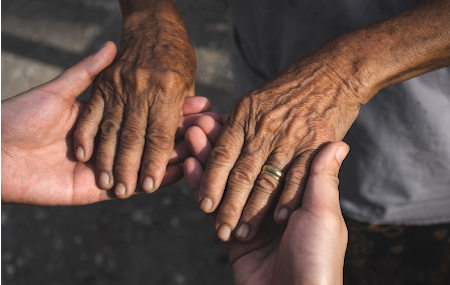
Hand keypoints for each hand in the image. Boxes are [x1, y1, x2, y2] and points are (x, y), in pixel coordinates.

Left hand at [1, 43, 215, 205]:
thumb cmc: (21, 117)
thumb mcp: (60, 91)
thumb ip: (88, 73)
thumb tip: (112, 46)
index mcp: (103, 120)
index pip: (145, 113)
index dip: (171, 107)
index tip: (199, 99)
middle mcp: (110, 144)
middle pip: (153, 138)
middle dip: (183, 131)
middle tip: (212, 124)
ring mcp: (107, 167)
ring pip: (149, 161)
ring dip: (178, 153)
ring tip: (205, 144)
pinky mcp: (99, 190)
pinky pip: (134, 185)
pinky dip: (159, 179)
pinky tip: (183, 169)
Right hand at [73, 0, 195, 197]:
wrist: (153, 23)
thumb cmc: (177, 55)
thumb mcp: (188, 82)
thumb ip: (181, 112)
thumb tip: (183, 143)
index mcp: (168, 91)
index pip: (160, 135)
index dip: (155, 163)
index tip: (149, 186)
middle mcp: (142, 89)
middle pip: (134, 136)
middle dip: (130, 168)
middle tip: (126, 191)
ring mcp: (119, 85)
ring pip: (112, 128)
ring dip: (108, 158)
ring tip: (108, 183)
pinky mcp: (102, 83)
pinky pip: (91, 112)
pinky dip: (87, 134)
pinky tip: (85, 155)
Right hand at [184, 129, 348, 284]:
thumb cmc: (319, 259)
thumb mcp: (324, 215)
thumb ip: (320, 179)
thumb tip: (338, 143)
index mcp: (295, 194)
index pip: (269, 155)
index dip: (252, 134)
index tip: (237, 111)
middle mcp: (271, 202)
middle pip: (242, 164)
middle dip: (223, 142)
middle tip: (204, 119)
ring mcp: (249, 217)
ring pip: (224, 180)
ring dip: (207, 157)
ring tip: (192, 133)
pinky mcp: (230, 235)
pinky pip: (212, 205)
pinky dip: (199, 184)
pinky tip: (188, 163)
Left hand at [196, 50, 361, 240]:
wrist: (334, 72)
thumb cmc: (290, 88)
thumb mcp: (256, 99)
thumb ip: (238, 126)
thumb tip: (216, 150)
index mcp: (245, 115)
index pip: (222, 154)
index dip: (211, 181)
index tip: (204, 206)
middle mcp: (264, 127)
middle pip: (242, 173)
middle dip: (230, 205)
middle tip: (220, 229)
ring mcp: (291, 137)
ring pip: (267, 180)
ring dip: (255, 209)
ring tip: (243, 232)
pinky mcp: (316, 144)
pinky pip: (300, 176)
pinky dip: (290, 197)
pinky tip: (280, 218)